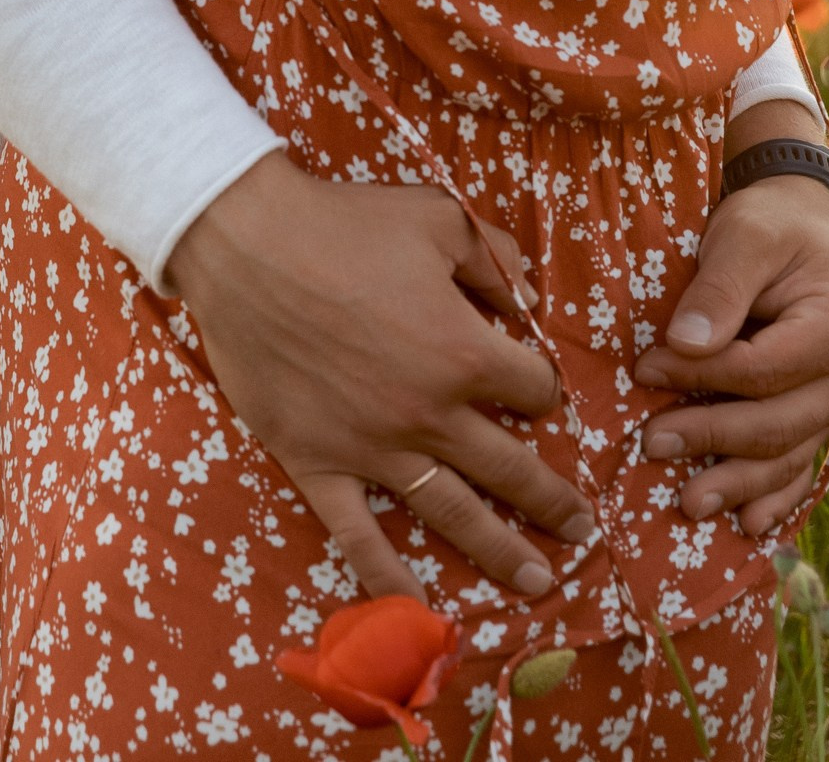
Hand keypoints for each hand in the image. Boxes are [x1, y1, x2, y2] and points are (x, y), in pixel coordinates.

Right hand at [169, 154, 594, 604]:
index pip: (534, 389)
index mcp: (464, 352)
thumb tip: (530, 300)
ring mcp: (374, 447)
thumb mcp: (437, 216)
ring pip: (454, 513)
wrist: (246, 243)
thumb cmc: (343, 224)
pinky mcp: (319, 463)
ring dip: (502, 551)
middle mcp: (430, 413)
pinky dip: (389, 579)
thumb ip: (494, 258)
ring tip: (539, 581)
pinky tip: (419, 612)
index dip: (542, 387)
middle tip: (582, 531)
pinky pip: (359, 535)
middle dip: (553, 500)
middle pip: (511, 469)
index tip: (534, 388)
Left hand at [635, 174, 828, 534]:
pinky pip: (802, 464)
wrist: (804, 226)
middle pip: (778, 423)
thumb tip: (685, 345)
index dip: (701, 376)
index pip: (762, 369)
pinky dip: (776, 496)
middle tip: (651, 443)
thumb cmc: (770, 226)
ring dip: (739, 484)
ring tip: (689, 504)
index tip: (644, 369)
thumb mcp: (743, 237)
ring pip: (790, 455)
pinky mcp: (823, 416)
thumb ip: (719, 290)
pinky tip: (749, 524)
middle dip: (712, 438)